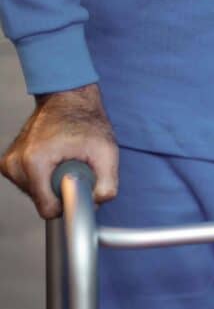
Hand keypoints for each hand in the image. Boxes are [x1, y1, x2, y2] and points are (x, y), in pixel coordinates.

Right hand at [1, 83, 118, 218]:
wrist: (67, 100)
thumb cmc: (86, 121)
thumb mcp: (107, 151)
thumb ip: (107, 182)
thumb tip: (98, 202)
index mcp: (34, 162)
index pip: (47, 208)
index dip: (69, 203)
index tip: (80, 186)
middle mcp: (15, 163)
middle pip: (43, 202)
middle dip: (62, 190)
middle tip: (75, 167)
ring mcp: (9, 163)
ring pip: (37, 194)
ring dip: (54, 184)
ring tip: (65, 161)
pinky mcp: (9, 163)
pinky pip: (31, 185)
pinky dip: (45, 178)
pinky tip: (54, 161)